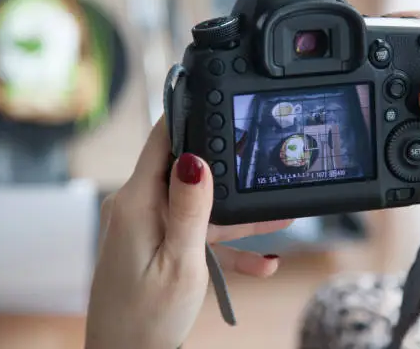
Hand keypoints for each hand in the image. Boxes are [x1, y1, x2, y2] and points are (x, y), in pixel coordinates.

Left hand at [85, 117, 290, 348]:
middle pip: (187, 171)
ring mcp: (147, 226)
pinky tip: (261, 260)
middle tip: (262, 162)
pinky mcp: (156, 244)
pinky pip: (194, 234)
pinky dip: (224, 244)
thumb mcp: (179, 262)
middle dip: (228, 171)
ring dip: (237, 216)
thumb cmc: (146, 318)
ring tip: (281, 217)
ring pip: (198, 207)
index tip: (218, 101)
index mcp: (138, 202)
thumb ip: (189, 209)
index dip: (189, 115)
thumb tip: (195, 159)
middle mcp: (138, 207)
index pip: (162, 139)